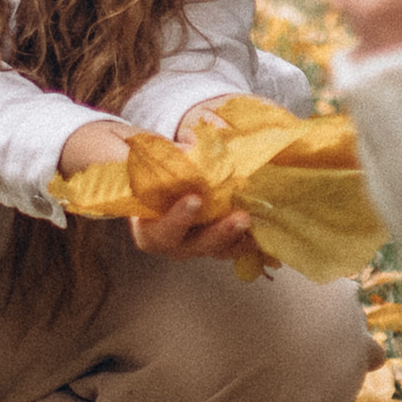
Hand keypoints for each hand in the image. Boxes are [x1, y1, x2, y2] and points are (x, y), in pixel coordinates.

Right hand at [55, 114, 255, 262]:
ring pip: (218, 248)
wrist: (149, 166)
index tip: (194, 199)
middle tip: (239, 218)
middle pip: (194, 246)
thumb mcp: (133, 158)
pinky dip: (251, 236)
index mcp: (146, 226)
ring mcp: (195, 240)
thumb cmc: (136, 163)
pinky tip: (268, 228)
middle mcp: (172, 240)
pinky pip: (234, 242)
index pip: (159, 232)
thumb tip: (185, 153)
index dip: (177, 219)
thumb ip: (150, 160)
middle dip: (218, 234)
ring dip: (239, 239)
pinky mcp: (216, 234)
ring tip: (257, 223)